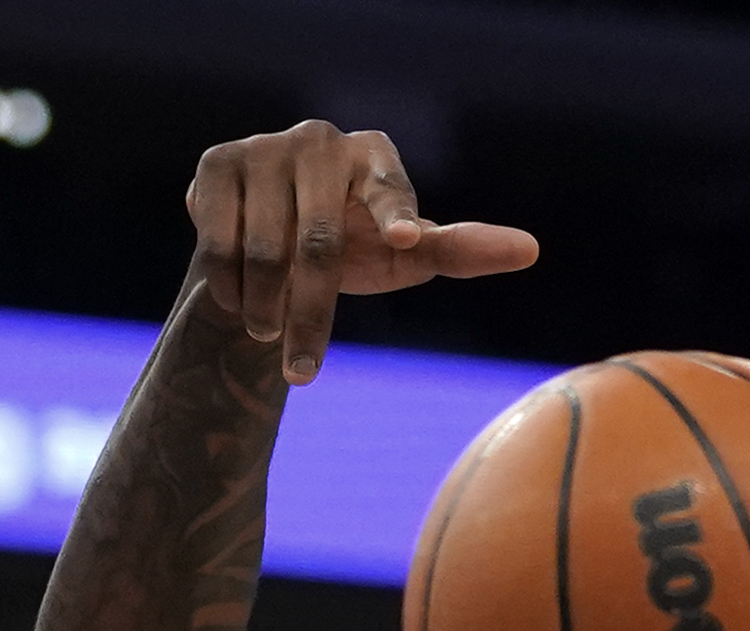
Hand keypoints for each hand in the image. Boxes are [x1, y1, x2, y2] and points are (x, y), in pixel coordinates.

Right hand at [186, 120, 538, 383]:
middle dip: (310, 317)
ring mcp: (265, 146)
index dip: (396, 216)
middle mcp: (320, 139)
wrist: (264, 240)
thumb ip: (459, 251)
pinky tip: (236, 299)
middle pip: (319, 246)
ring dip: (265, 310)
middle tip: (304, 372)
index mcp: (375, 154)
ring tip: (267, 329)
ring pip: (266, 251)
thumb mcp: (404, 256)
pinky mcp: (217, 163)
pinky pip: (221, 244)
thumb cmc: (353, 246)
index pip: (390, 190)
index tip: (407, 240)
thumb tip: (531, 250)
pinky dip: (228, 288)